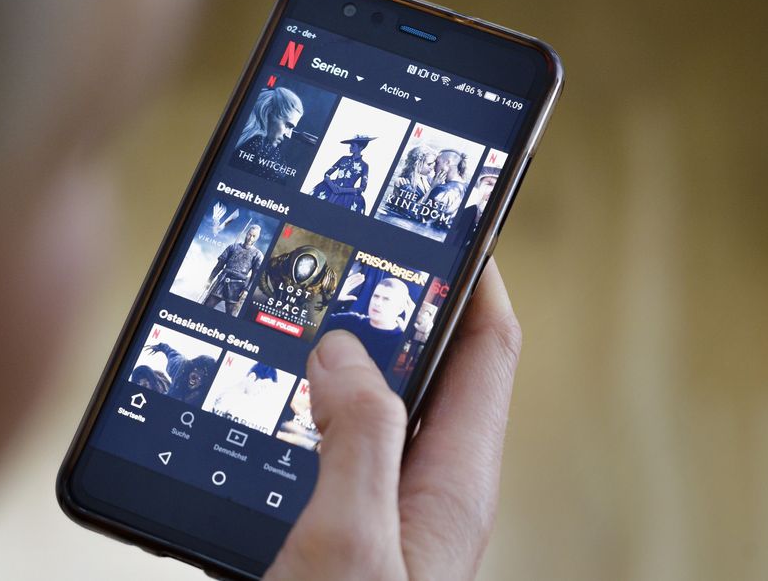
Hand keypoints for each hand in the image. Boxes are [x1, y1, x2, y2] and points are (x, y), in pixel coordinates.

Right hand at [266, 259, 521, 579]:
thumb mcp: (350, 542)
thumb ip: (357, 442)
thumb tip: (343, 352)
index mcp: (453, 484)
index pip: (486, 349)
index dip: (474, 278)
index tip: (448, 223)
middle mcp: (432, 491)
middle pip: (434, 368)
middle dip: (398, 308)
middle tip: (353, 260)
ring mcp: (395, 511)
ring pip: (382, 407)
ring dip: (348, 360)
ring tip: (309, 316)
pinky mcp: (356, 530)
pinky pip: (347, 446)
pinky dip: (319, 409)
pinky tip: (281, 404)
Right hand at [338, 271, 365, 301]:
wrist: (332, 296)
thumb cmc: (337, 297)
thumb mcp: (344, 298)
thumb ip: (350, 297)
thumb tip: (356, 298)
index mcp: (347, 289)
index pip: (354, 284)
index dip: (358, 282)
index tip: (363, 279)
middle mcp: (346, 285)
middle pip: (353, 281)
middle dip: (358, 278)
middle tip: (363, 275)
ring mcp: (344, 283)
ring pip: (351, 279)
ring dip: (355, 276)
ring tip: (360, 274)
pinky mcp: (341, 282)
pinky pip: (346, 278)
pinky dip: (349, 275)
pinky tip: (352, 272)